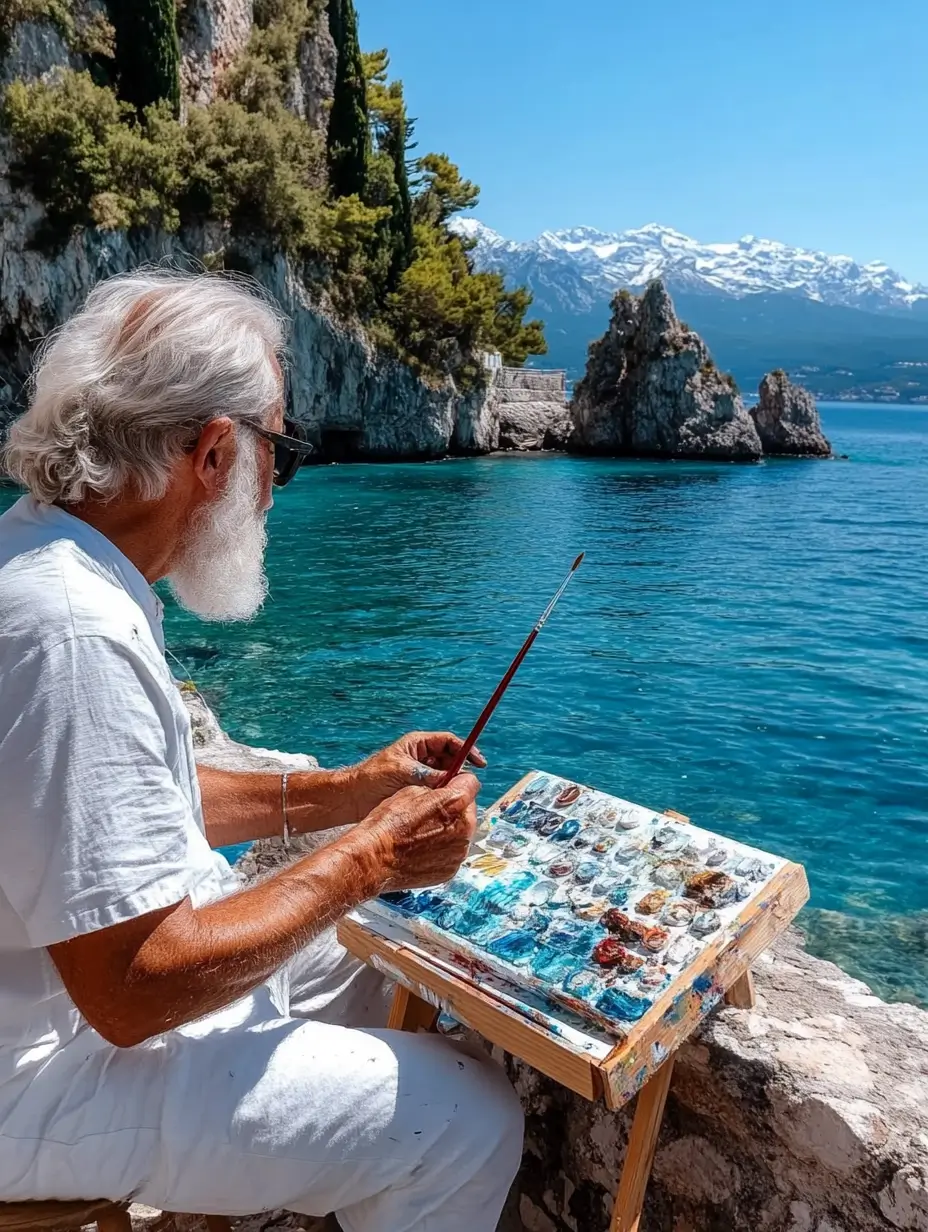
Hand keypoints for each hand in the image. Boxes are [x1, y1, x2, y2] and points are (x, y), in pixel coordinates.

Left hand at [347, 731, 486, 820]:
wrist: (352, 797)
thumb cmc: (372, 778)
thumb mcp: (403, 772)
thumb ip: (429, 775)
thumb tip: (453, 781)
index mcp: (418, 744)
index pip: (449, 742)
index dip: (466, 749)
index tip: (479, 762)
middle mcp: (421, 757)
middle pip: (451, 759)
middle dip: (461, 770)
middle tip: (468, 784)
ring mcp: (420, 773)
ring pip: (446, 776)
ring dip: (452, 784)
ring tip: (456, 795)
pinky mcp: (417, 790)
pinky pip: (437, 790)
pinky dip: (443, 795)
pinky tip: (446, 803)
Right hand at [351, 773, 479, 891]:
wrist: (375, 858)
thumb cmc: (388, 824)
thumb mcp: (412, 791)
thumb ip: (437, 788)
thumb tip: (446, 789)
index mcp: (456, 803)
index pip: (471, 783)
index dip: (457, 782)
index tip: (448, 787)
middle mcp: (464, 829)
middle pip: (469, 809)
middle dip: (455, 808)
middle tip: (431, 812)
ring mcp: (459, 852)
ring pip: (462, 832)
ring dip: (450, 829)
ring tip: (423, 832)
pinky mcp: (451, 869)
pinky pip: (453, 851)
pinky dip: (443, 848)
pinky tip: (423, 847)